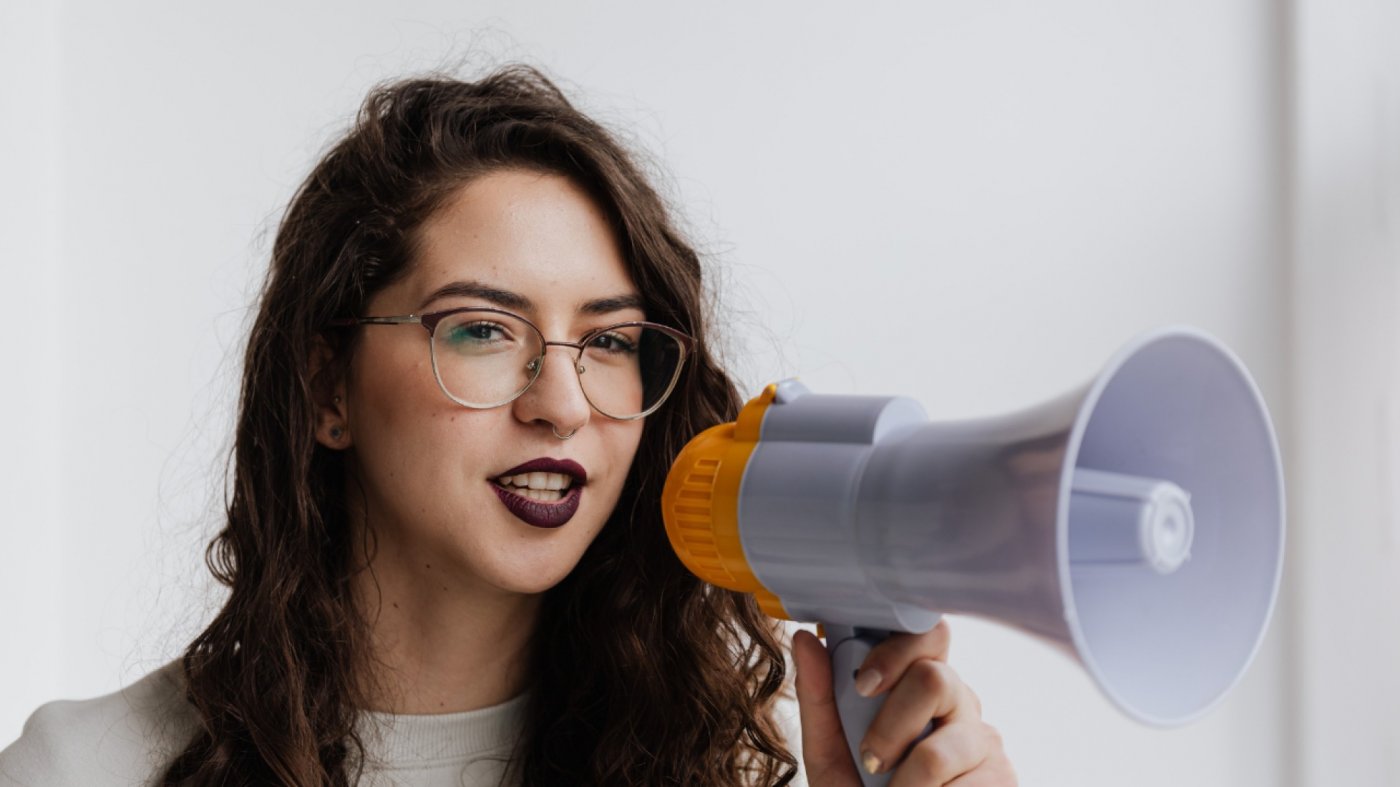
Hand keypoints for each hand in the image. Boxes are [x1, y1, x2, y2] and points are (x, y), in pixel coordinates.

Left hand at [791, 620, 1016, 785]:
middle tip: (872, 760)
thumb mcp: (828, 750)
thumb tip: (804, 639)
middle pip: (934, 680)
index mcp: (919, 682)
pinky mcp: (1002, 775)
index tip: (864, 684)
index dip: (896, 651)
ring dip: (903, 784)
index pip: (926, 633)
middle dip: (891, 727)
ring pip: (938, 752)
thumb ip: (819, 697)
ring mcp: (985, 739)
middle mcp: (959, 702)